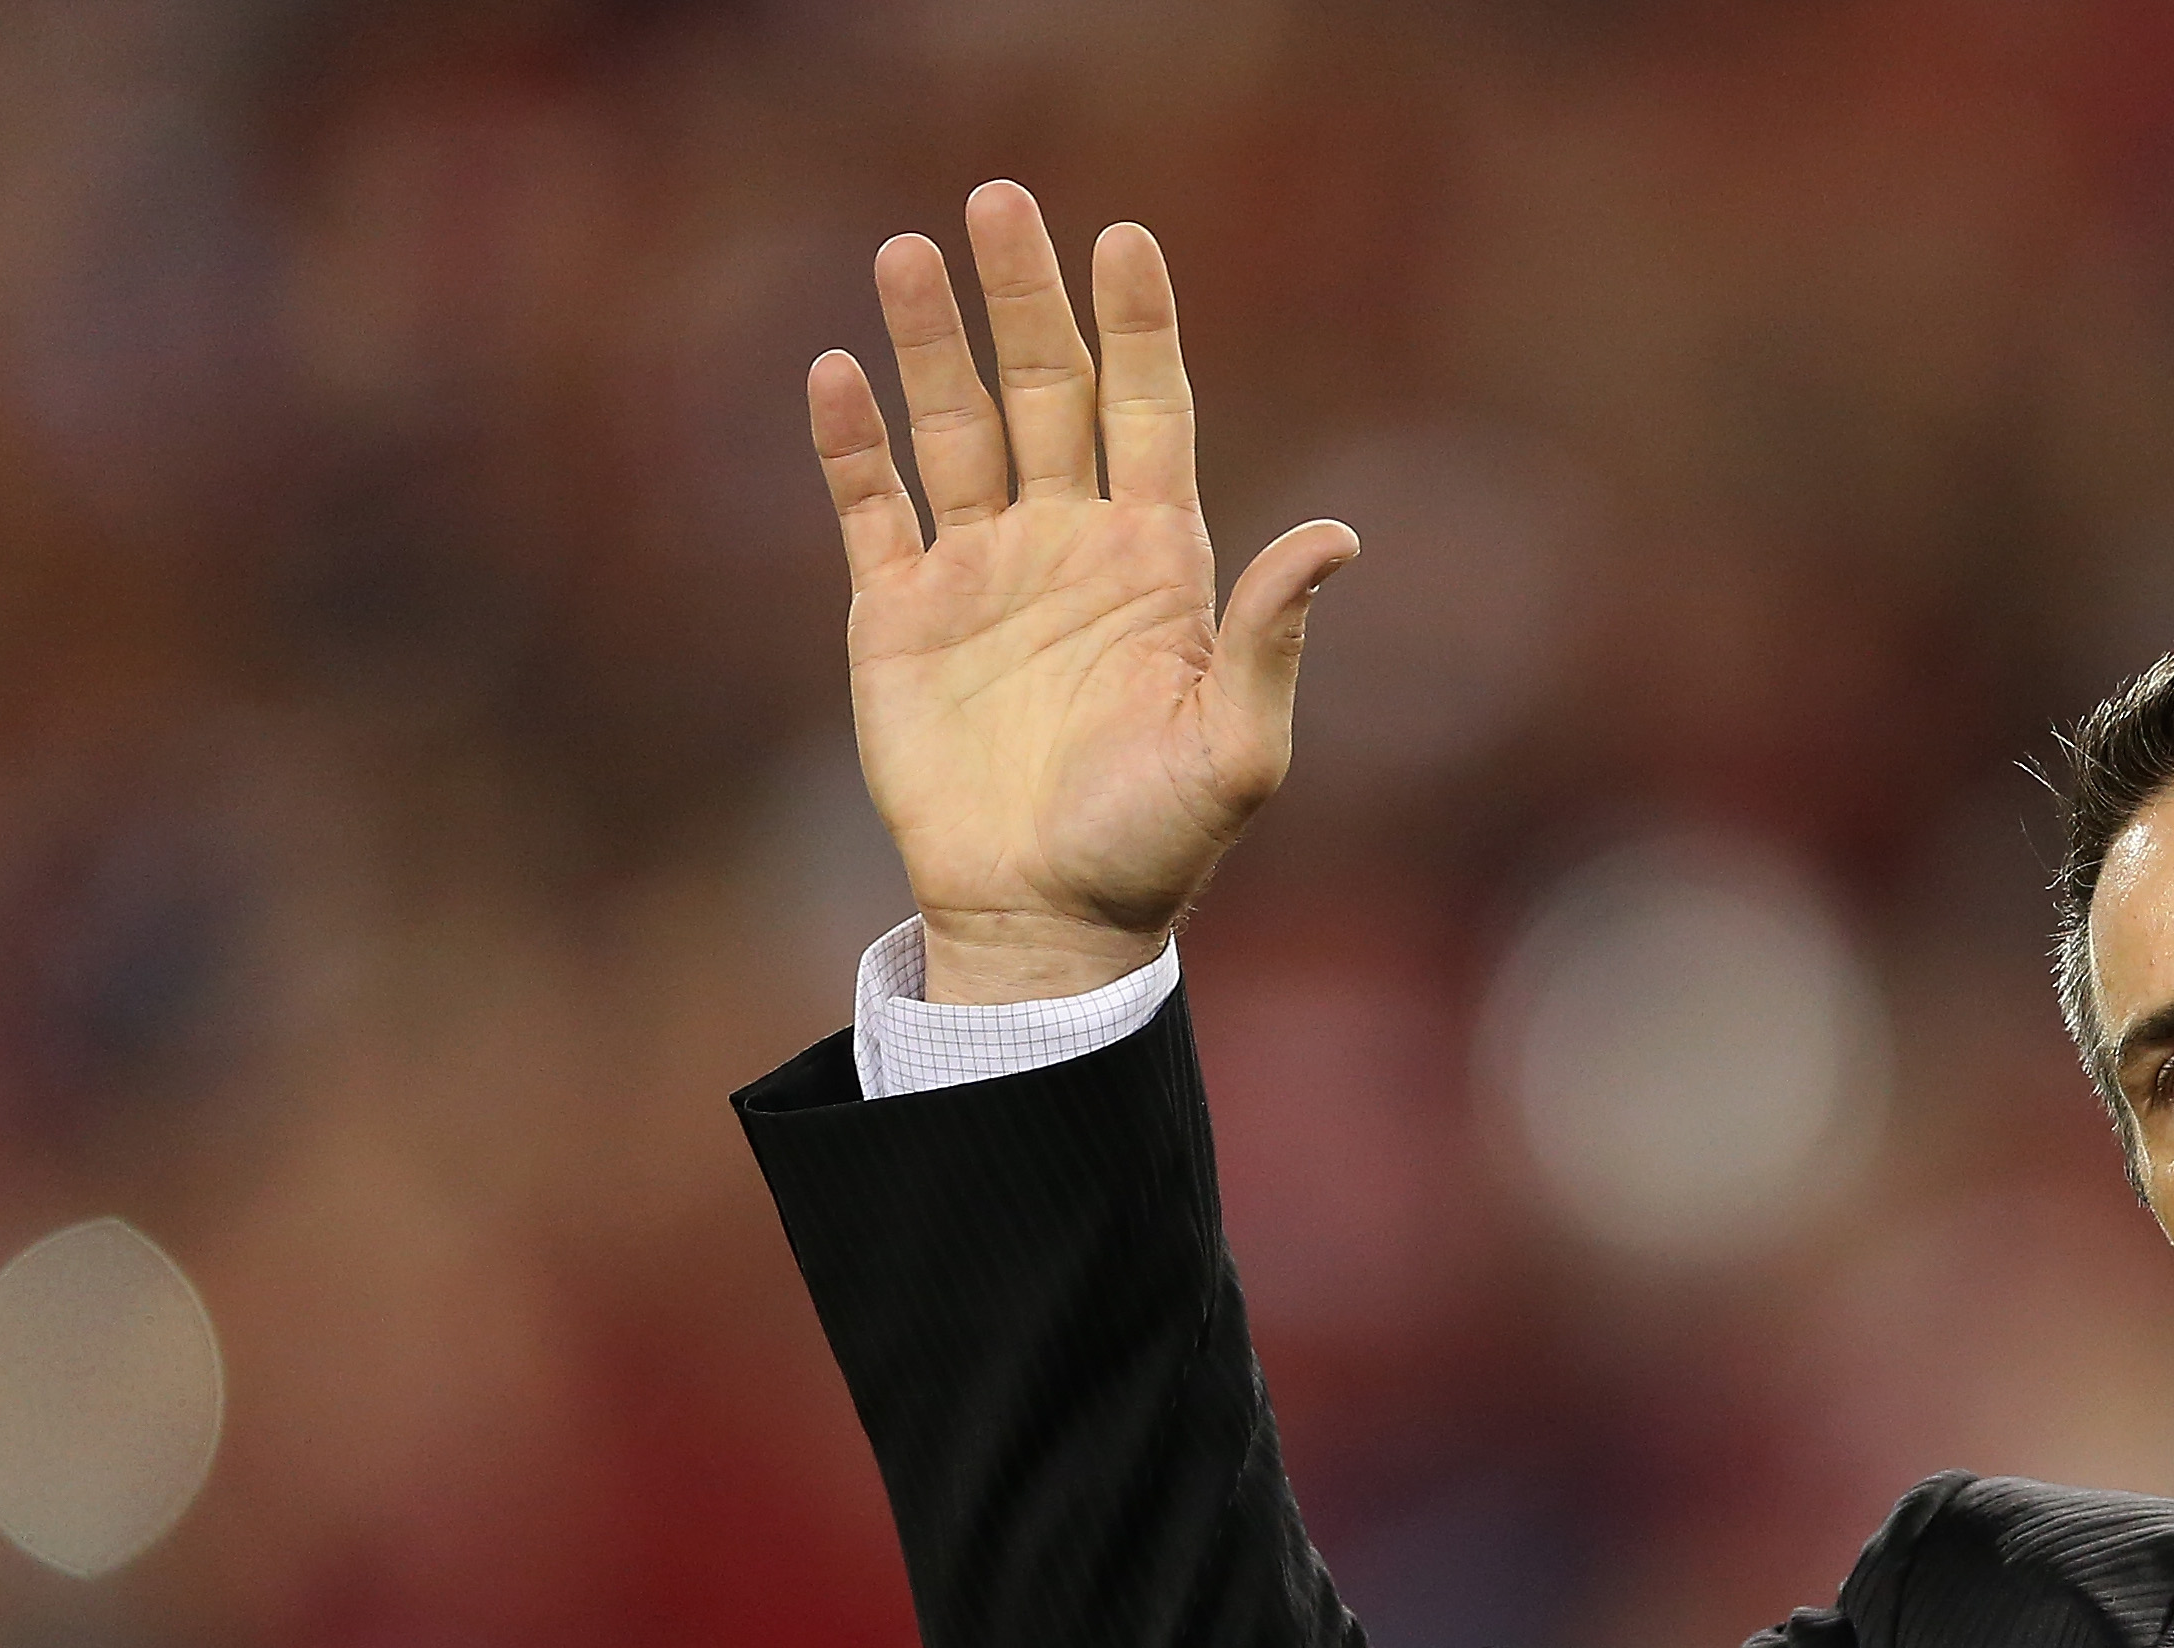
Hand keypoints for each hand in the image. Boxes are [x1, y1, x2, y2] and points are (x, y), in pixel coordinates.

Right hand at [806, 181, 1357, 1002]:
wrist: (1046, 919)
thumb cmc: (1156, 845)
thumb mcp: (1237, 750)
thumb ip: (1270, 640)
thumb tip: (1336, 537)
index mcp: (1154, 562)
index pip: (1147, 411)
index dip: (1137, 326)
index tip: (1126, 238)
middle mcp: (1067, 545)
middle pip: (1046, 390)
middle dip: (1026, 299)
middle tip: (1003, 202)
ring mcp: (981, 573)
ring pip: (954, 426)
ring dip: (931, 343)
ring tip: (910, 251)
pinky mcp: (900, 616)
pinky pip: (873, 507)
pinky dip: (853, 443)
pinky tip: (838, 371)